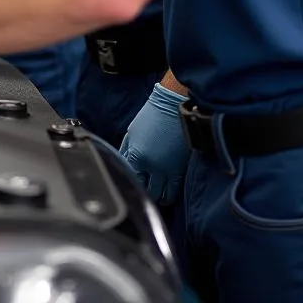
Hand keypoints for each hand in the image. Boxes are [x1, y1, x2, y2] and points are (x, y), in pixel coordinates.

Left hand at [119, 83, 189, 207]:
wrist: (173, 106)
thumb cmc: (151, 115)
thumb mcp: (132, 132)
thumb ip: (126, 150)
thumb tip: (122, 164)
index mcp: (136, 156)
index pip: (130, 178)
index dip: (130, 182)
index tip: (130, 184)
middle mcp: (150, 166)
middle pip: (144, 189)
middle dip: (143, 191)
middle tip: (142, 193)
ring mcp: (166, 169)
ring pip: (159, 195)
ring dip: (156, 197)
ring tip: (155, 197)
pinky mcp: (180, 169)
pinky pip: (174, 191)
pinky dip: (169, 196)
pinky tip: (166, 197)